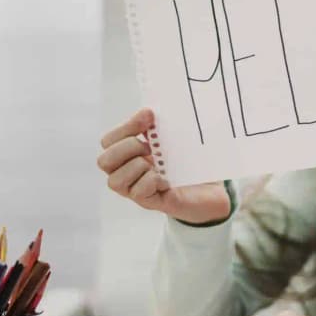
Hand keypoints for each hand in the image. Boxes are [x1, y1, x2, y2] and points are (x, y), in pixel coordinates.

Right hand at [97, 108, 230, 223]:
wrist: (211, 189)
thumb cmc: (188, 164)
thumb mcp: (170, 141)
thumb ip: (156, 127)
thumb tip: (147, 113)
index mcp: (128, 156)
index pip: (108, 141)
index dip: (125, 127)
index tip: (150, 117)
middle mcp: (126, 175)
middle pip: (104, 161)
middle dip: (128, 148)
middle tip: (150, 148)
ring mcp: (136, 191)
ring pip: (115, 180)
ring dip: (139, 167)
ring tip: (158, 166)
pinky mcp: (150, 203)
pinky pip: (137, 192)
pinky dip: (152, 181)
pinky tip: (166, 180)